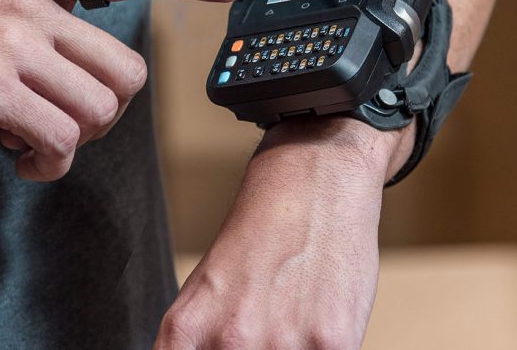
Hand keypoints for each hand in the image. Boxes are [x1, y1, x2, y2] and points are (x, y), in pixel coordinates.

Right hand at [0, 0, 243, 180]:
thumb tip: (71, 66)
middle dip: (104, 115)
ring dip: (70, 143)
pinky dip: (44, 163)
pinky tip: (13, 154)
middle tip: (61, 125)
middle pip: (124, 75)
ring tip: (27, 141)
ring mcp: (9, 45)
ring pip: (96, 112)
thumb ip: (27, 27)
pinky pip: (56, 140)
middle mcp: (29, 9)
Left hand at [156, 116, 391, 349]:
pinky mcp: (331, 345)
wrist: (312, 183)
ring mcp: (280, 346)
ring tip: (291, 326)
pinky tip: (318, 326)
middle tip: (266, 330)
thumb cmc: (260, 240)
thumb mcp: (205, 294)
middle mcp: (228, 343)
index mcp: (185, 332)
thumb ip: (197, 346)